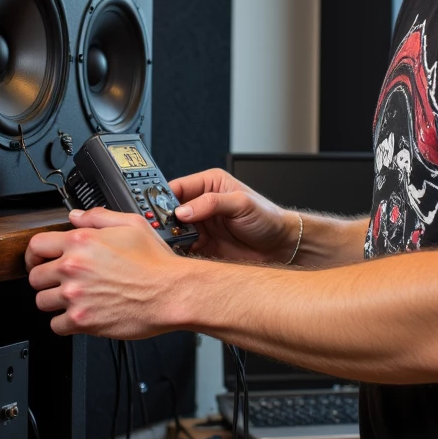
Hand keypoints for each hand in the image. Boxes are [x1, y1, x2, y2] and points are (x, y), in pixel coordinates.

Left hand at [25, 209, 184, 337]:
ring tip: (71, 300)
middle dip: (46, 280)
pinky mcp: (81, 320)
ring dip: (54, 302)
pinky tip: (78, 316)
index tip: (39, 261)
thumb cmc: (156, 263)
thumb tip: (76, 216)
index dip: (35, 254)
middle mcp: (73, 268)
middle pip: (35, 277)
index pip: (36, 245)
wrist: (171, 293)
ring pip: (41, 302)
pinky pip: (56, 326)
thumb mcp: (132, 224)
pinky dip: (64, 323)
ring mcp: (75, 296)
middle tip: (59, 282)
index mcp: (81, 242)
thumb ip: (98, 217)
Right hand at [169, 168, 298, 263]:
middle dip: (164, 220)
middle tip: (161, 229)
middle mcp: (202, 204)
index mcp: (209, 185)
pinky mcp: (203, 245)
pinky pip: (183, 248)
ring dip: (171, 237)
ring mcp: (201, 226)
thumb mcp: (241, 203)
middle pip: (171, 210)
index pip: (177, 187)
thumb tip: (183, 210)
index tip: (156, 210)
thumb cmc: (267, 218)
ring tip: (171, 242)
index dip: (163, 198)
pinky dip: (179, 252)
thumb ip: (211, 203)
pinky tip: (180, 254)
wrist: (280, 246)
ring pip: (174, 231)